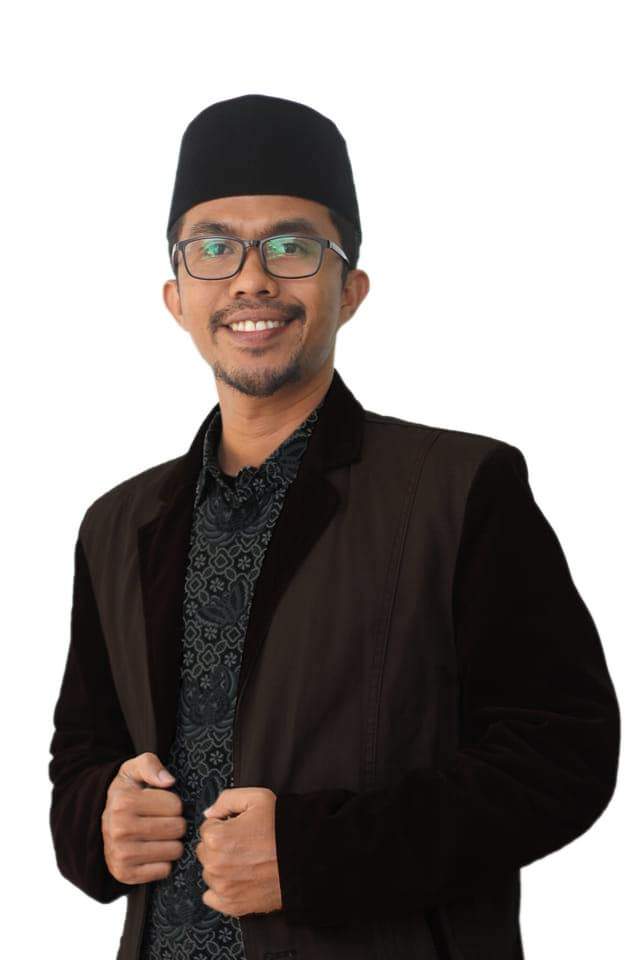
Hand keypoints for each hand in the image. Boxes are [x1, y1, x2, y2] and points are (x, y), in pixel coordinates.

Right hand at [101, 752, 185, 885]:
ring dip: (172, 843)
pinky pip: (164, 871)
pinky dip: (164, 863)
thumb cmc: (126, 794)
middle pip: (177, 828)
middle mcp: (120, 829)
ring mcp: (121, 854)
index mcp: (124, 802)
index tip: (160, 804)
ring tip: (158, 836)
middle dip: (176, 823)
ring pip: (174, 850)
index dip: (173, 804)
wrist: (103, 825)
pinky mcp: (125, 874)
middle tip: (162, 821)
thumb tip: (169, 781)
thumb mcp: (133, 770)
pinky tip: (152, 853)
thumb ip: (150, 765)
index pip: (175, 805)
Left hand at [195, 787, 282, 917]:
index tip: (240, 828)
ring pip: (210, 873)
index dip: (225, 825)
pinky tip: (238, 879)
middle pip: (205, 851)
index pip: (207, 828)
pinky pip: (212, 897)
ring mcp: (223, 888)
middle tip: (244, 844)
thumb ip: (227, 799)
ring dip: (221, 867)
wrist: (306, 858)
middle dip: (220, 846)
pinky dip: (221, 889)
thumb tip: (209, 813)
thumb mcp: (257, 798)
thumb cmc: (282, 827)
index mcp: (217, 838)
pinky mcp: (232, 905)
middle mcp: (215, 865)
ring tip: (246, 861)